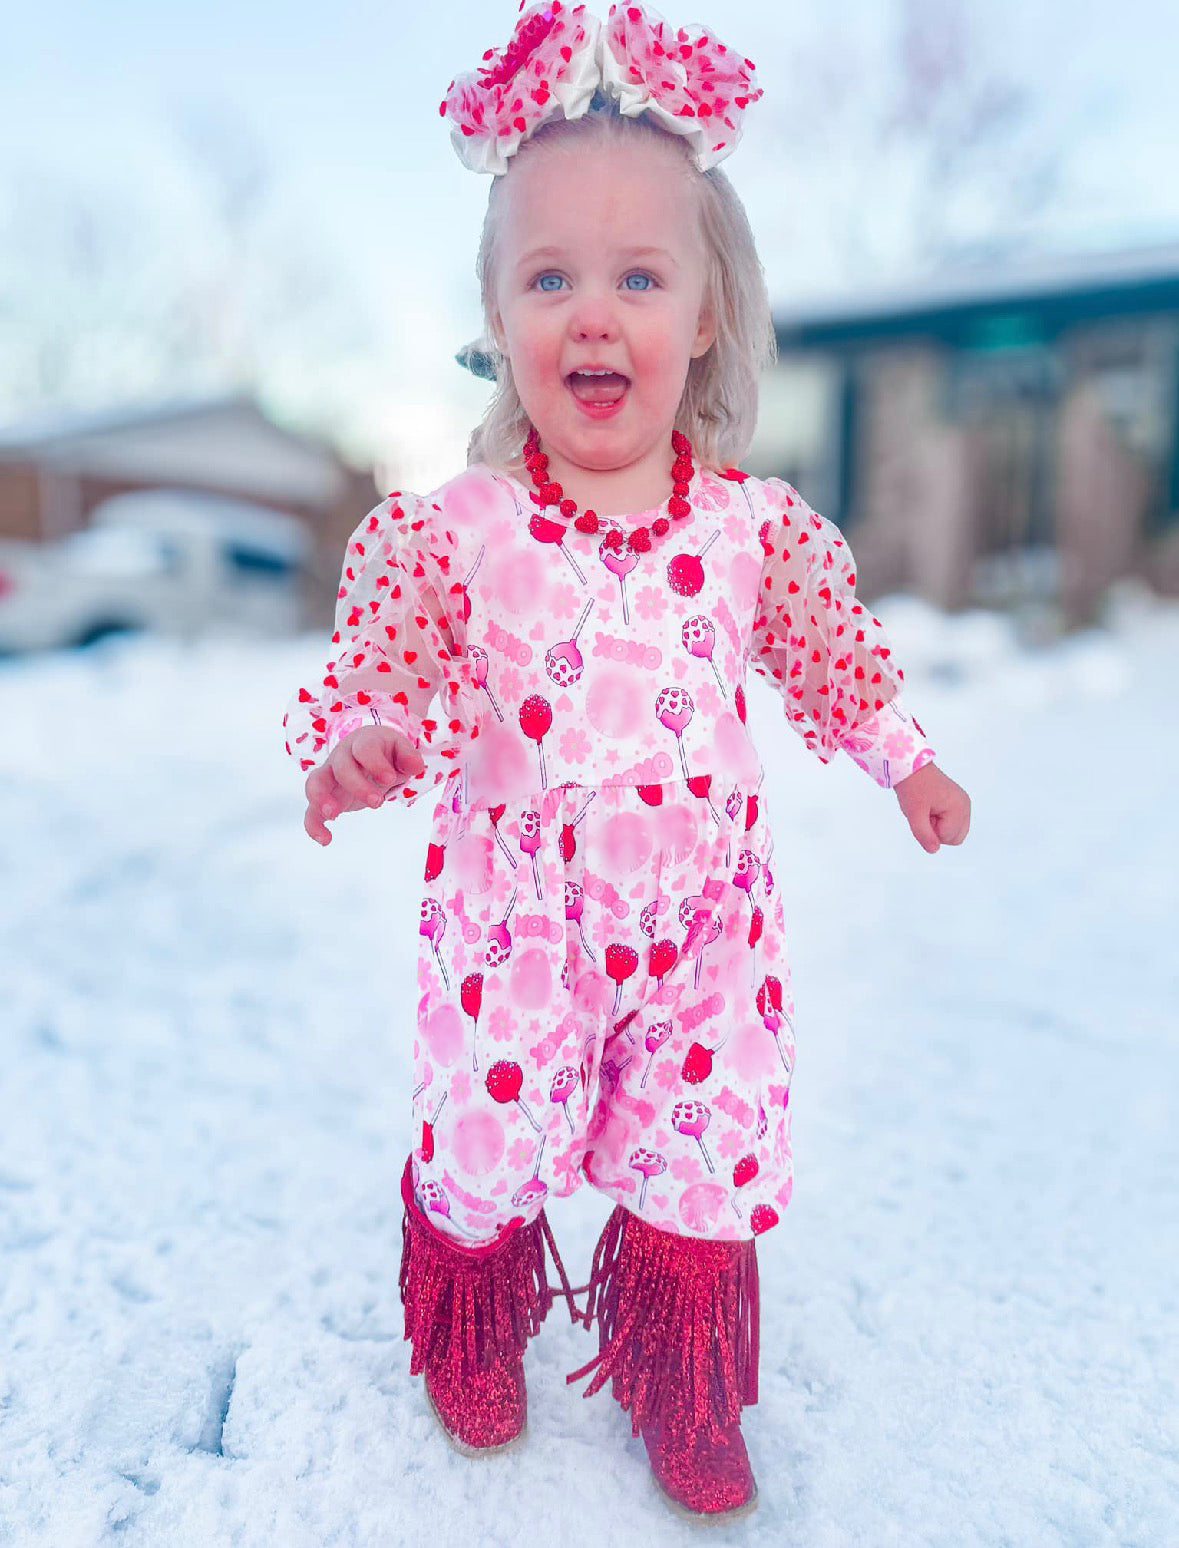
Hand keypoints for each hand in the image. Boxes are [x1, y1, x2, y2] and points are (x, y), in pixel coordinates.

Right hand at [303, 725, 425, 845]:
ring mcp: (329, 776)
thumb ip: (408, 756)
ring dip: (321, 798)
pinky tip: (325, 840)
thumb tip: (415, 766)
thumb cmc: (385, 755)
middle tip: (378, 802)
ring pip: (315, 782)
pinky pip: (311, 810)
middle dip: (357, 785)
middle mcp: (341, 757)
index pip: (364, 748)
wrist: (368, 757)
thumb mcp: (400, 751)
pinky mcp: (324, 797)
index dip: (375, 763)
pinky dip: (313, 825)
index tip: (390, 779)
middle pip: (341, 767)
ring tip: (333, 815)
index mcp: (362, 742)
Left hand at [893, 761, 970, 852]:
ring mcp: (963, 804)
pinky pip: (950, 823)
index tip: (923, 813)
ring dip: (937, 826)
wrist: (910, 767)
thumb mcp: (914, 814)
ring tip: (928, 810)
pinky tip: (931, 808)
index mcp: (959, 808)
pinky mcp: (957, 803)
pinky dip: (939, 820)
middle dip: (937, 830)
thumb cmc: (913, 788)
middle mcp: (965, 806)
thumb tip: (934, 850)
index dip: (931, 831)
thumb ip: (924, 834)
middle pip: (954, 838)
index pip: (947, 838)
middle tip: (925, 813)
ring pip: (953, 832)